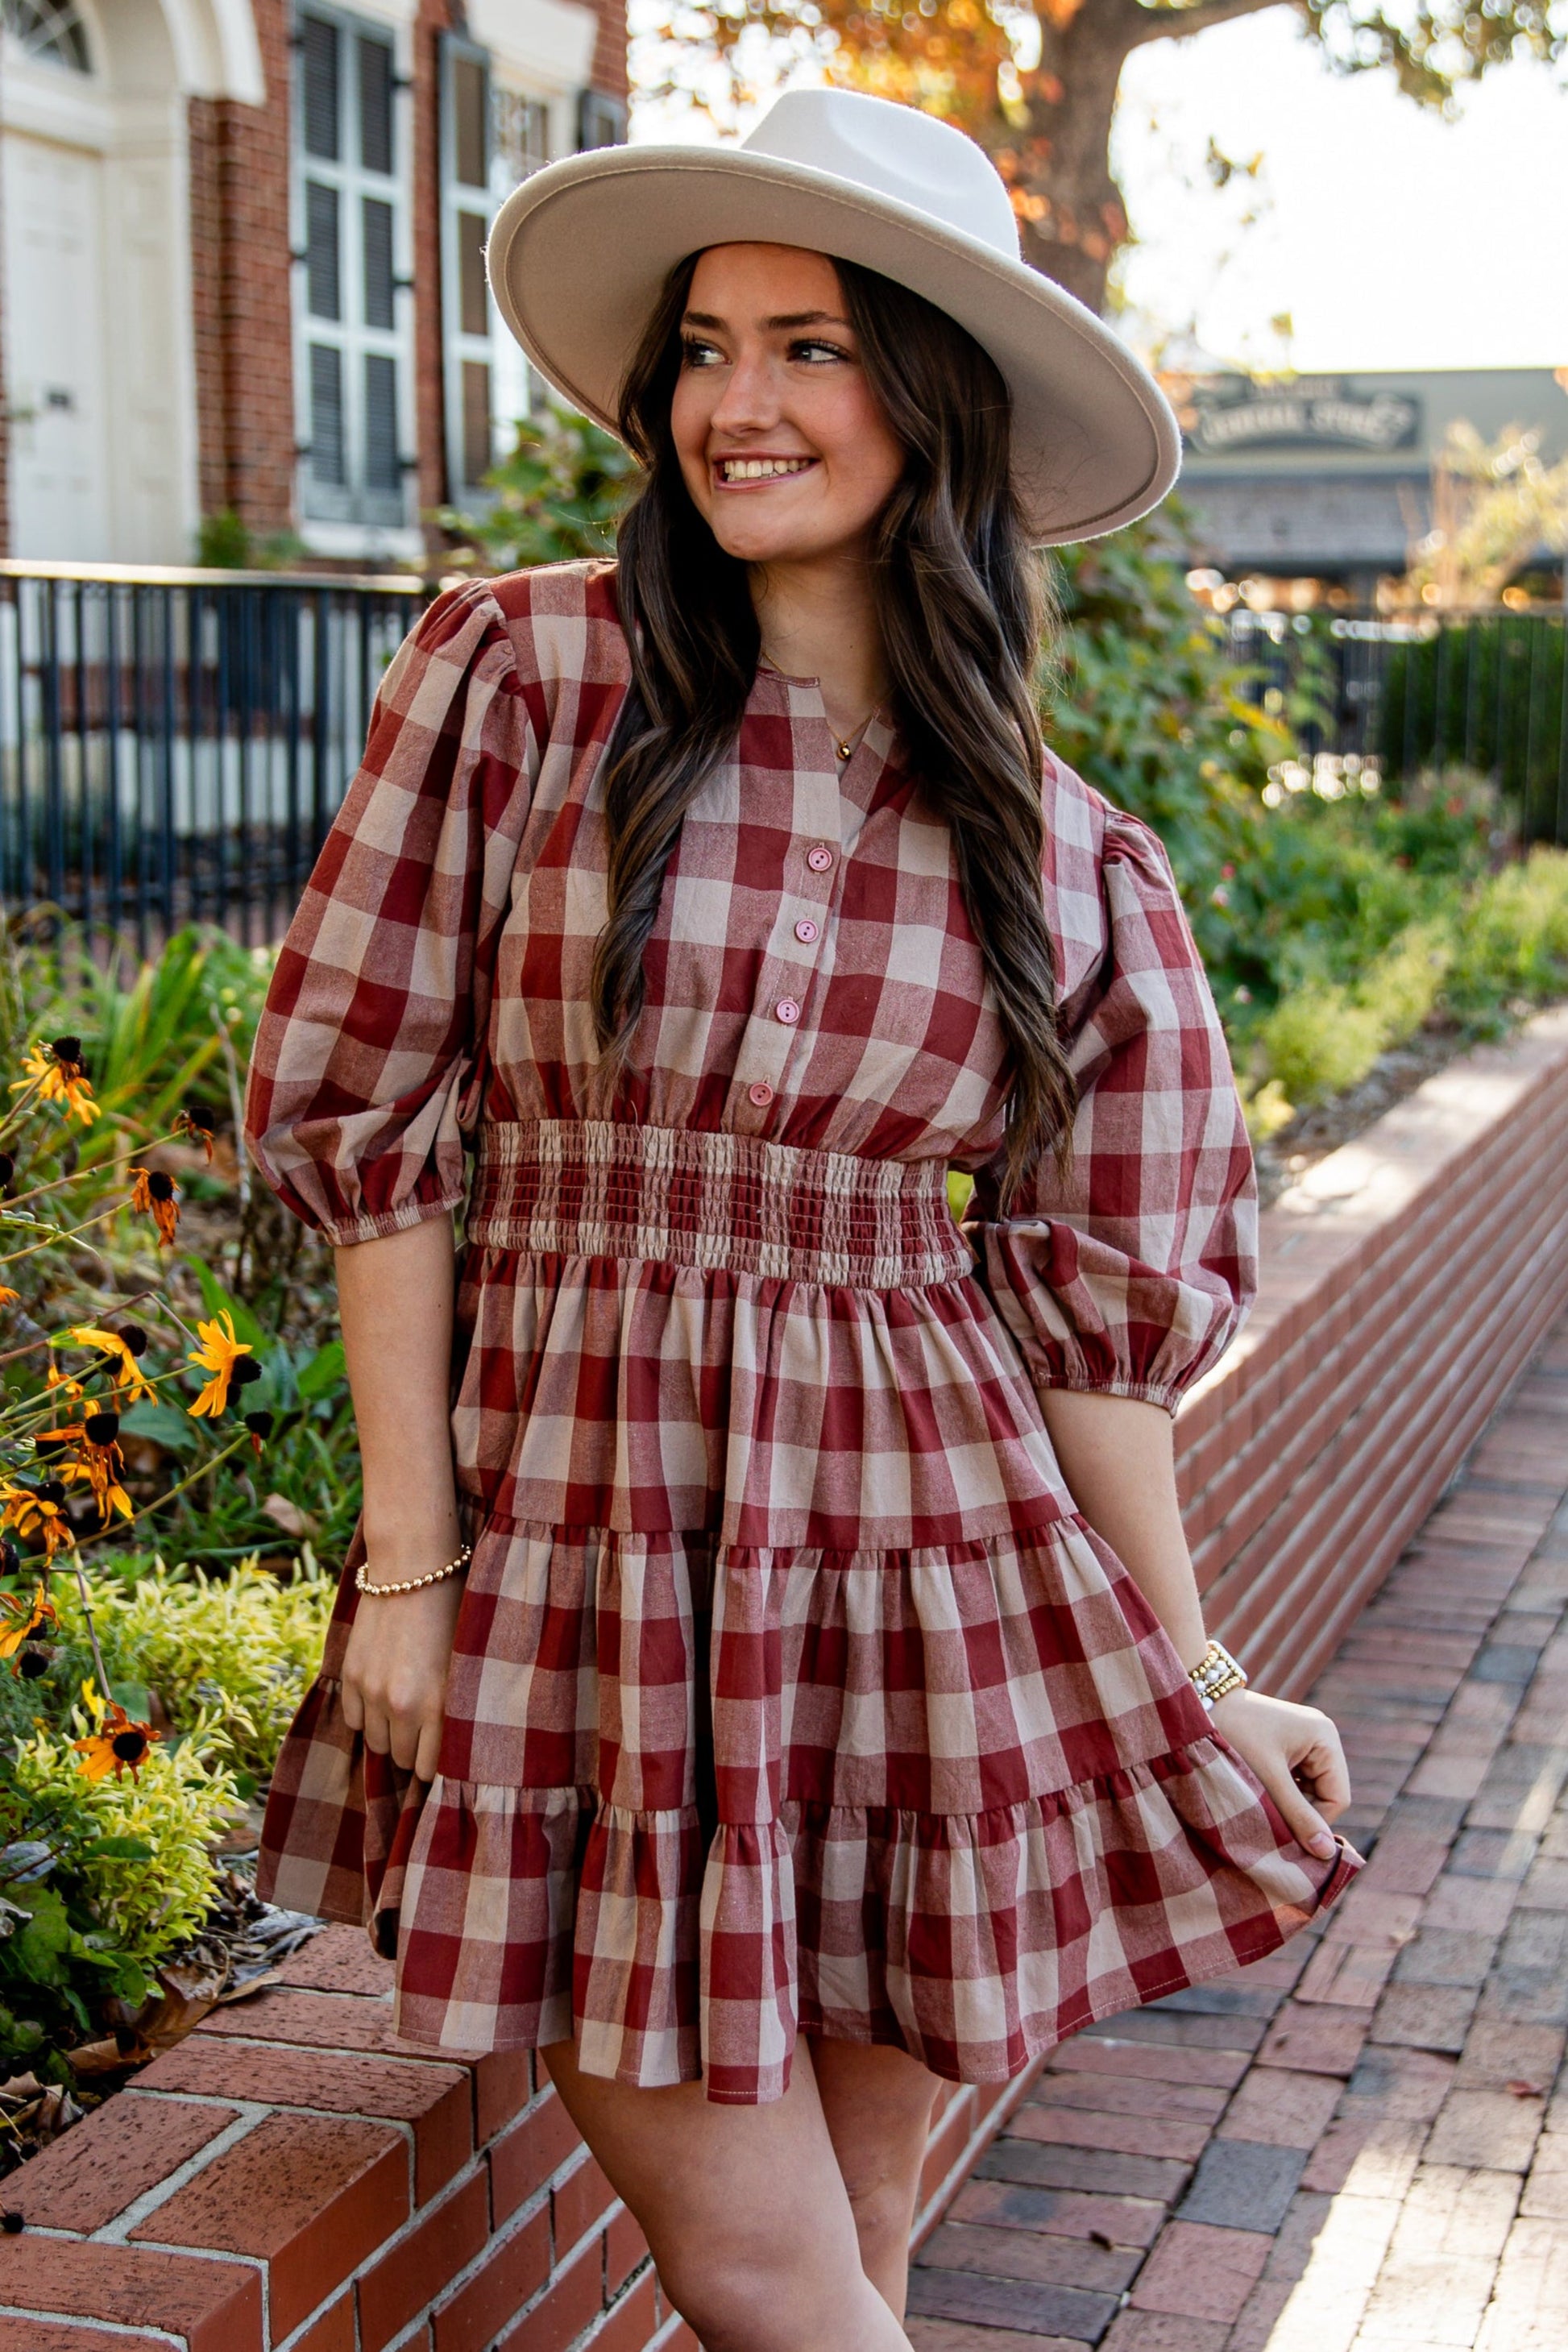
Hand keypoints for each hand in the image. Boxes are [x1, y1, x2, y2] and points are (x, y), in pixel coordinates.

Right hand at [340, 1577, 462, 1781]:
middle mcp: (401, 1705)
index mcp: (437, 1705)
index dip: (437, 1766)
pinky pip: (354, 1720)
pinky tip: (382, 1697)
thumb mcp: (464, 1664)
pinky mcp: (351, 1676)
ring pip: (376, 1743)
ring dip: (389, 1735)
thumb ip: (455, 1707)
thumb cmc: (453, 1612)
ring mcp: (371, 1692)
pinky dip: (367, 1716)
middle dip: (414, 1752)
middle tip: (424, 1734)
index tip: (441, 1758)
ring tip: (404, 1715)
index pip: (430, 1768)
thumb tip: (455, 1746)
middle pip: (402, 1759)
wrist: (412, 1568)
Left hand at [1209, 1686, 1349, 1862]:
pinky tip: (1258, 1790)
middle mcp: (1322, 1737)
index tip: (1283, 1830)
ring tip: (1260, 1800)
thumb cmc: (1235, 1735)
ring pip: (1309, 1792)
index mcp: (1325, 1737)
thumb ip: (1298, 1816)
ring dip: (1288, 1804)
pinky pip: (1296, 1783)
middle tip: (1268, 1816)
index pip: (1337, 1798)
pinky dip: (1280, 1793)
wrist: (1200, 1705)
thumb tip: (1327, 1853)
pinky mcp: (1290, 1747)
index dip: (1314, 1821)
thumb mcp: (1268, 1779)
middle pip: (1325, 1795)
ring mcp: (1307, 1741)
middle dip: (1299, 1811)